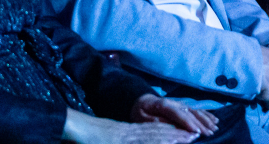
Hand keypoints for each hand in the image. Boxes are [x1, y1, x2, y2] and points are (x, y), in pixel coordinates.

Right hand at [64, 109, 200, 143]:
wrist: (72, 126)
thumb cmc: (86, 135)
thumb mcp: (108, 139)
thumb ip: (124, 138)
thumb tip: (135, 138)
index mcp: (127, 132)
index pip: (152, 132)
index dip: (170, 132)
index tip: (186, 134)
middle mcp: (129, 132)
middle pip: (156, 133)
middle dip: (177, 135)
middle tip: (196, 135)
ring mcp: (124, 135)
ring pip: (151, 136)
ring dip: (171, 137)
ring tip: (188, 138)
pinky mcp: (119, 139)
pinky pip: (139, 140)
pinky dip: (154, 141)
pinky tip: (166, 142)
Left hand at [131, 95, 218, 136]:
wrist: (141, 100)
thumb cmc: (140, 111)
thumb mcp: (142, 118)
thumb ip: (155, 121)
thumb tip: (169, 126)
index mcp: (164, 105)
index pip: (179, 114)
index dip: (188, 123)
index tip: (197, 131)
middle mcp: (175, 103)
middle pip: (190, 113)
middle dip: (201, 124)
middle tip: (210, 133)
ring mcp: (181, 103)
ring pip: (196, 111)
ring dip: (206, 119)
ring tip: (215, 128)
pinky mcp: (184, 106)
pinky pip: (197, 109)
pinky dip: (206, 114)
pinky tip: (215, 119)